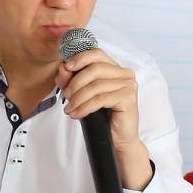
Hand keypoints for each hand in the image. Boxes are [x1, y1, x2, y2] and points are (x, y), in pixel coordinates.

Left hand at [60, 45, 152, 188]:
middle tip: (66, 97)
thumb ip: (70, 80)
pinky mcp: (129, 98)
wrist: (116, 137)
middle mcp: (124, 73)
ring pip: (96, 86)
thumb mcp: (80, 95)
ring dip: (78, 98)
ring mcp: (128, 85)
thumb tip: (63, 67)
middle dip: (75, 84)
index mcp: (114, 68)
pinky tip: (77, 114)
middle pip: (94, 69)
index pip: (96, 54)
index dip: (80, 58)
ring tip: (70, 109)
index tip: (66, 67)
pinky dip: (85, 107)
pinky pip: (101, 99)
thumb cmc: (101, 115)